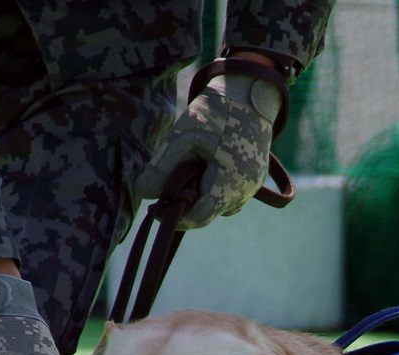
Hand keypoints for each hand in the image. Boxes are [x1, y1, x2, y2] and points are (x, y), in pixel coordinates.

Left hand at [134, 57, 284, 228]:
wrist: (249, 93)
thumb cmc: (216, 112)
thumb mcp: (184, 136)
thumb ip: (162, 167)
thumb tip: (142, 193)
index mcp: (230, 181)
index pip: (200, 216)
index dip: (176, 218)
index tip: (155, 209)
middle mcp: (245, 190)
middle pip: (209, 214)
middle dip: (185, 207)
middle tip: (163, 193)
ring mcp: (253, 186)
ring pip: (220, 208)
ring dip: (199, 200)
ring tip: (183, 179)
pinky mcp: (256, 179)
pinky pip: (231, 197)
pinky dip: (213, 192)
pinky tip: (201, 175)